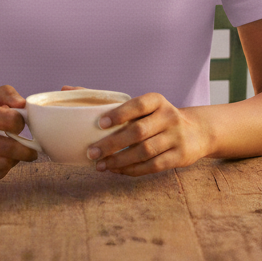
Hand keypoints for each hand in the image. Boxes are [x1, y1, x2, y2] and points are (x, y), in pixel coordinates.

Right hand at [0, 84, 37, 181]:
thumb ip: (5, 94)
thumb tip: (22, 104)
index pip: (8, 119)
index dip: (20, 123)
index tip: (21, 125)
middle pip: (6, 148)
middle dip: (25, 150)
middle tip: (32, 150)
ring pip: (1, 165)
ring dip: (15, 161)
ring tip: (16, 155)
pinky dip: (3, 170)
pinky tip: (3, 163)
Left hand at [84, 92, 209, 176]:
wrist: (196, 131)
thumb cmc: (156, 117)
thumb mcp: (140, 105)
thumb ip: (105, 99)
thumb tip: (65, 90)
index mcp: (156, 100)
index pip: (137, 105)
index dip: (119, 113)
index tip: (99, 124)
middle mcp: (168, 116)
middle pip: (138, 132)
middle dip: (113, 144)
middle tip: (91, 152)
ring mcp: (176, 137)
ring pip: (145, 152)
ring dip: (120, 160)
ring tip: (100, 165)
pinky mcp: (179, 157)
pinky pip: (153, 166)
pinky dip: (133, 170)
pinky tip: (117, 171)